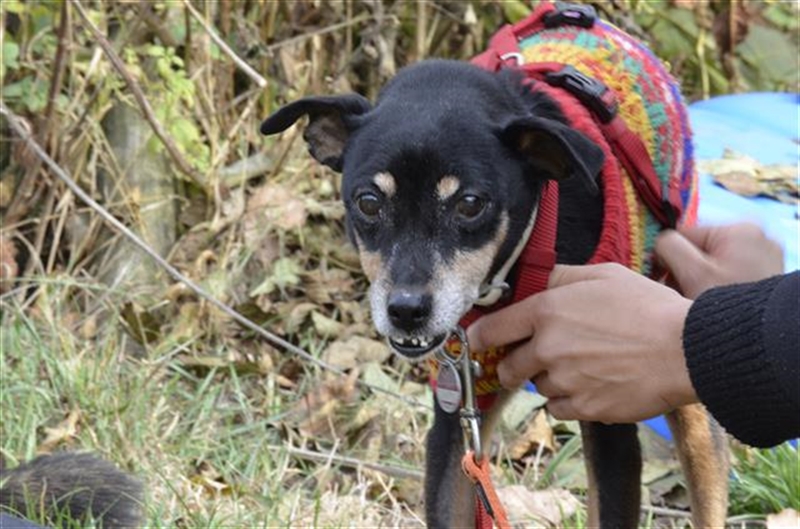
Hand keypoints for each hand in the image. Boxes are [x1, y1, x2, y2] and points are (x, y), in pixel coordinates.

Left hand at [467, 263, 696, 422]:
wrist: (686, 349)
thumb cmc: (649, 306)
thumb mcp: (604, 274)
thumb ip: (563, 276)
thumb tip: (540, 281)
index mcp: (548, 311)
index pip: (493, 329)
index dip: (479, 337)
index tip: (476, 341)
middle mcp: (548, 348)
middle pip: (508, 368)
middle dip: (514, 365)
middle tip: (532, 359)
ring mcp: (566, 381)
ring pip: (538, 387)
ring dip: (550, 380)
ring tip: (583, 366)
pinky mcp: (585, 408)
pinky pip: (559, 409)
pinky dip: (568, 400)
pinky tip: (590, 385)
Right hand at [656, 223, 782, 298]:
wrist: (764, 341)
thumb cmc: (733, 310)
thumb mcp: (692, 273)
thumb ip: (669, 247)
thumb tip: (658, 242)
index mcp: (739, 231)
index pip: (684, 234)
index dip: (667, 258)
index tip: (664, 280)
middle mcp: (755, 239)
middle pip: (698, 250)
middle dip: (684, 272)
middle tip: (681, 296)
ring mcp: (762, 258)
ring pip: (711, 265)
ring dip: (697, 282)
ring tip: (697, 304)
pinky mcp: (763, 275)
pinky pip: (727, 276)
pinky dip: (715, 288)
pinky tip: (713, 306)